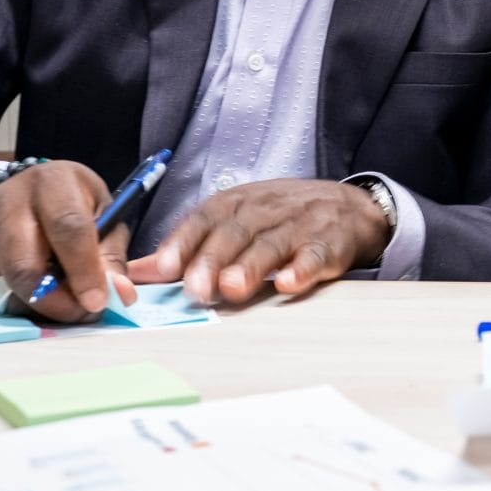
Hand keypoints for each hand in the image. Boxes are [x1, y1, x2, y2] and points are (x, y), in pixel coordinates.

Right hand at [0, 160, 134, 324]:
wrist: (29, 191)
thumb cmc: (74, 204)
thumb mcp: (105, 216)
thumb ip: (111, 255)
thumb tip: (119, 294)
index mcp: (52, 182)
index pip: (67, 228)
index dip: (83, 270)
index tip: (96, 302)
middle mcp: (8, 201)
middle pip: (24, 264)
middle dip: (55, 300)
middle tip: (81, 313)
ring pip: (6, 286)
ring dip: (39, 307)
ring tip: (65, 303)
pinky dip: (19, 306)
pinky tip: (39, 296)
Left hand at [126, 178, 390, 304]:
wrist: (352, 208)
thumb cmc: (284, 218)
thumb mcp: (237, 222)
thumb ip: (189, 247)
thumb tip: (138, 271)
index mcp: (240, 202)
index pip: (206, 217)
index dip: (185, 240)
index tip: (166, 267)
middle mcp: (268, 208)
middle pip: (236, 231)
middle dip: (213, 258)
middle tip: (195, 288)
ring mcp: (301, 223)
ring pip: (272, 242)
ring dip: (251, 265)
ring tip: (232, 288)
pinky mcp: (331, 241)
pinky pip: (316, 253)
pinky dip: (302, 268)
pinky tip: (289, 284)